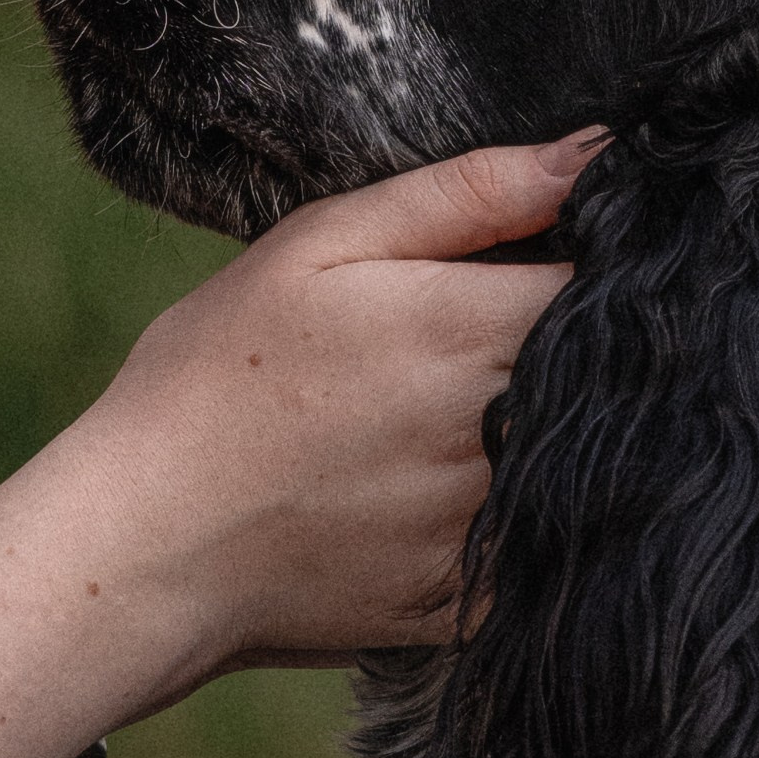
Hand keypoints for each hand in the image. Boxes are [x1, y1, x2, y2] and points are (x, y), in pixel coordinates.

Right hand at [83, 140, 589, 682]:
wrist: (144, 541)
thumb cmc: (216, 374)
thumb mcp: (320, 245)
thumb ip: (465, 195)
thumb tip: (593, 152)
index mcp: (469, 330)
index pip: (612, 283)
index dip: (606, 263)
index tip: (556, 260)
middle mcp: (501, 433)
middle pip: (614, 375)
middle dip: (588, 346)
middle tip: (492, 338)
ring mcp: (491, 529)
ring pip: (586, 462)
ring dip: (559, 430)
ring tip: (453, 413)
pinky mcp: (473, 605)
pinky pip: (544, 553)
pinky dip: (525, 520)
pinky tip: (440, 494)